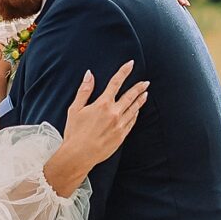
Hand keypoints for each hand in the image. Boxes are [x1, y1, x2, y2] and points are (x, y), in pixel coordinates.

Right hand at [54, 60, 149, 187]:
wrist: (80, 155)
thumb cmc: (75, 132)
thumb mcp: (75, 109)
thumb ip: (84, 90)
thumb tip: (89, 74)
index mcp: (102, 104)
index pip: (115, 83)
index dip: (124, 71)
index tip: (131, 64)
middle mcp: (114, 113)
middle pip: (130, 96)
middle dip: (139, 87)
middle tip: (146, 82)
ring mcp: (120, 125)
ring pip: (134, 109)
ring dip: (140, 100)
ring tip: (145, 94)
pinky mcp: (121, 136)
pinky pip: (132, 121)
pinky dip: (135, 114)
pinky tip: (137, 111)